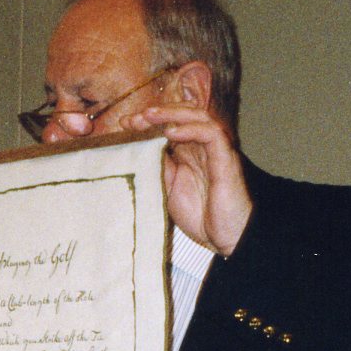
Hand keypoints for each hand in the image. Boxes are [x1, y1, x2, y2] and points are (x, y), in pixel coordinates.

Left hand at [120, 106, 250, 253]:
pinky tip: (171, 133)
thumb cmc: (202, 217)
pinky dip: (191, 128)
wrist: (226, 238)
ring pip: (198, 116)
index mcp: (189, 153)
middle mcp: (202, 147)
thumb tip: (142, 150)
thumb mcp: (169, 190)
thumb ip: (160, 168)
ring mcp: (215, 150)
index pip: (168, 125)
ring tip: (149, 116)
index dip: (147, 122)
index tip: (124, 124)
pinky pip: (211, 133)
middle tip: (133, 120)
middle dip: (156, 113)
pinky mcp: (226, 158)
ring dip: (172, 113)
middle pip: (181, 116)